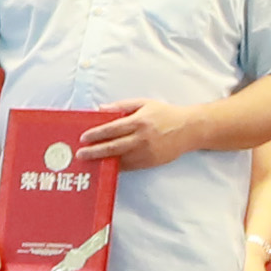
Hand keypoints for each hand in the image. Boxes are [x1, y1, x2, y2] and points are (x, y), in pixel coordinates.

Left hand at [73, 99, 204, 171]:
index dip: (96, 134)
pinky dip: (117, 166)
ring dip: (103, 161)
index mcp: (139, 122)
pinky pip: (129, 166)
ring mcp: (146, 152)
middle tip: (81, 154)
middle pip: (112, 147)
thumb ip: (122, 106)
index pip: (111, 129)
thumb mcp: (144, 104)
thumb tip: (101, 109)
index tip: (83, 138)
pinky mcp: (150, 162)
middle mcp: (141, 138)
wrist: (189, 129)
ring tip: (90, 161)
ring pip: (120, 159)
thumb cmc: (165, 114)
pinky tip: (107, 164)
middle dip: (94, 151)